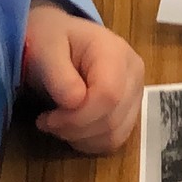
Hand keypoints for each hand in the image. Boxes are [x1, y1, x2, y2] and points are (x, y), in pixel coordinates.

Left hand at [24, 2, 144, 154]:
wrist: (59, 39)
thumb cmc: (51, 41)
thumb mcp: (45, 49)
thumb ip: (59, 75)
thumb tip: (74, 102)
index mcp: (116, 53)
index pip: (108, 95)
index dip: (77, 116)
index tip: (47, 118)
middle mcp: (134, 74)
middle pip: (112, 119)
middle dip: (74, 129)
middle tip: (46, 122)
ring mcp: (136, 94)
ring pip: (115, 134)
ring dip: (81, 138)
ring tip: (57, 124)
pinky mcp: (130, 110)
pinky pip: (115, 139)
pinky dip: (90, 142)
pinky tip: (72, 129)